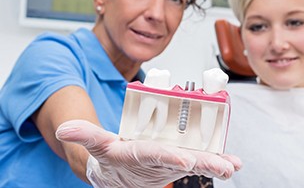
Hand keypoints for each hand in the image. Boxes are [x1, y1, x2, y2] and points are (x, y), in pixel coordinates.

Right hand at [56, 120, 241, 187]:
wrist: (120, 176)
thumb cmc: (112, 159)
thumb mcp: (99, 146)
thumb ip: (85, 135)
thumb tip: (64, 130)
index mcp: (138, 156)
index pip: (153, 156)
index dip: (168, 157)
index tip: (184, 159)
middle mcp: (158, 162)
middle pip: (183, 162)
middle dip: (204, 164)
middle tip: (224, 167)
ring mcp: (172, 163)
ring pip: (196, 162)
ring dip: (216, 163)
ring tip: (233, 165)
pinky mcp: (180, 159)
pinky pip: (201, 159)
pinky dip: (218, 161)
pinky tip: (235, 163)